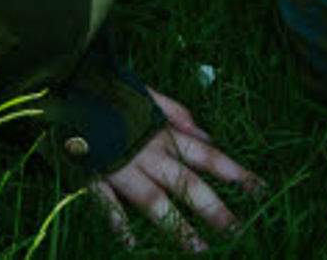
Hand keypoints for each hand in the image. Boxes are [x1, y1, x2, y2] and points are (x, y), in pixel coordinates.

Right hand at [87, 94, 258, 251]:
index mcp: (162, 132)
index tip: (260, 190)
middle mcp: (147, 151)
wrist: (66, 82)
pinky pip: (107, 204)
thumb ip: (179, 115)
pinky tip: (130, 246)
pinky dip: (118, 225)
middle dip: (214, 209)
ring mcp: (121, 165)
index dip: (234, 173)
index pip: (207, 155)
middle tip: (238, 232)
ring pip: (154, 200)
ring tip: (199, 249)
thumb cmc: (110, 90)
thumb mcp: (149, 94)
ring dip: (177, 226)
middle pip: (187, 183)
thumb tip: (208, 136)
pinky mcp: (93, 175)